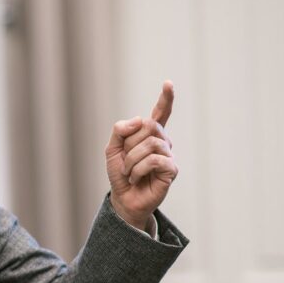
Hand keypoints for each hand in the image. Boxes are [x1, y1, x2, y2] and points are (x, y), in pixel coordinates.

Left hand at [106, 81, 178, 230]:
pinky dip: (138, 169)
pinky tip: (136, 178)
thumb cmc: (120, 174)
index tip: (168, 84)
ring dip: (132, 159)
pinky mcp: (171, 170)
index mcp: (149, 134)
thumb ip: (120, 130)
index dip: (165, 99)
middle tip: (126, 160)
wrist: (123, 198)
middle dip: (130, 143)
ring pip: (151, 143)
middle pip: (149, 125)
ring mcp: (168, 155)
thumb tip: (139, 120)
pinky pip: (155, 160)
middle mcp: (162, 141)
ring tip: (129, 172)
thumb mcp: (112, 149)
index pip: (160, 113)